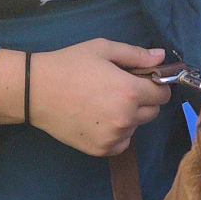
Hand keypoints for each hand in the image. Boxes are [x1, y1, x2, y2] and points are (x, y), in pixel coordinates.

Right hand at [24, 40, 170, 155]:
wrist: (37, 91)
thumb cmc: (69, 65)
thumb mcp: (102, 49)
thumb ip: (135, 55)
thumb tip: (161, 57)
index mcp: (129, 91)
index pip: (163, 94)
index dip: (157, 86)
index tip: (146, 82)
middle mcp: (126, 117)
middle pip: (153, 113)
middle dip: (143, 101)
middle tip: (120, 90)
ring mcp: (115, 136)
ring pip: (136, 127)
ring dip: (128, 117)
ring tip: (103, 104)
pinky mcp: (103, 150)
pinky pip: (123, 142)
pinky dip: (117, 133)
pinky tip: (99, 119)